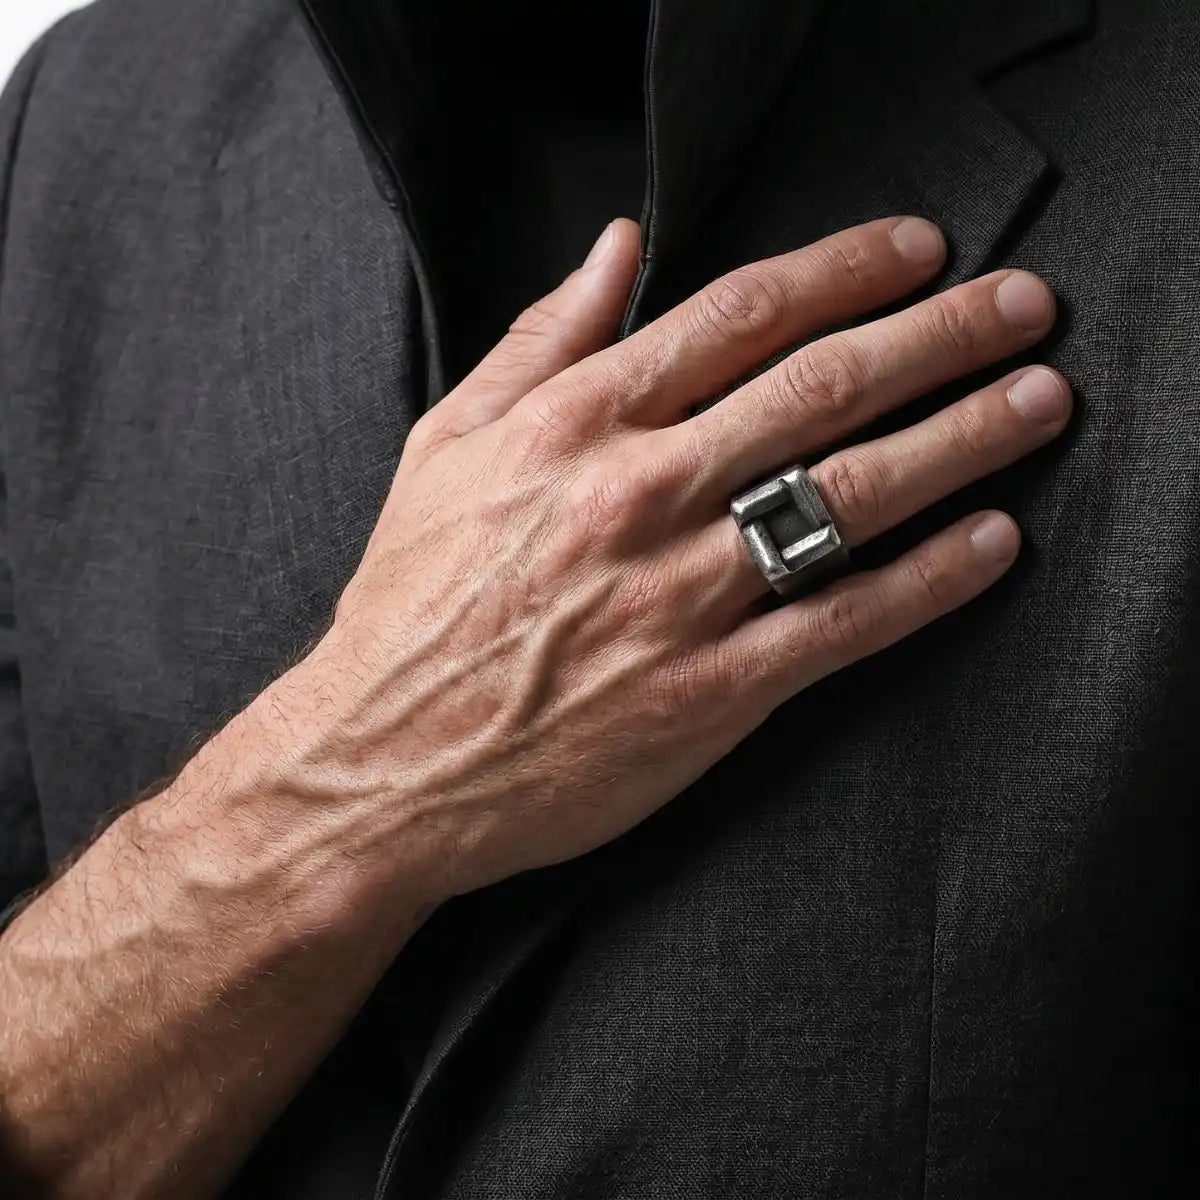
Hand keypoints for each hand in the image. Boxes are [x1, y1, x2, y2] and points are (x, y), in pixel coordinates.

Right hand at [267, 215, 1067, 902]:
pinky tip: (992, 543)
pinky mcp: (708, 693)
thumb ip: (542, 341)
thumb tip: (619, 248)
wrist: (382, 761)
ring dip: (963, 437)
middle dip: (940, 334)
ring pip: (851, 495)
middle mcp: (638, 494)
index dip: (846, 268)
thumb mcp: (449, 445)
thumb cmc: (408, 602)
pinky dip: (930, 580)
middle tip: (1021, 303)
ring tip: (1039, 402)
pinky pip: (842, 622)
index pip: (740, 314)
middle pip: (823, 387)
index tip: (916, 249)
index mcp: (575, 424)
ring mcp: (679, 596)